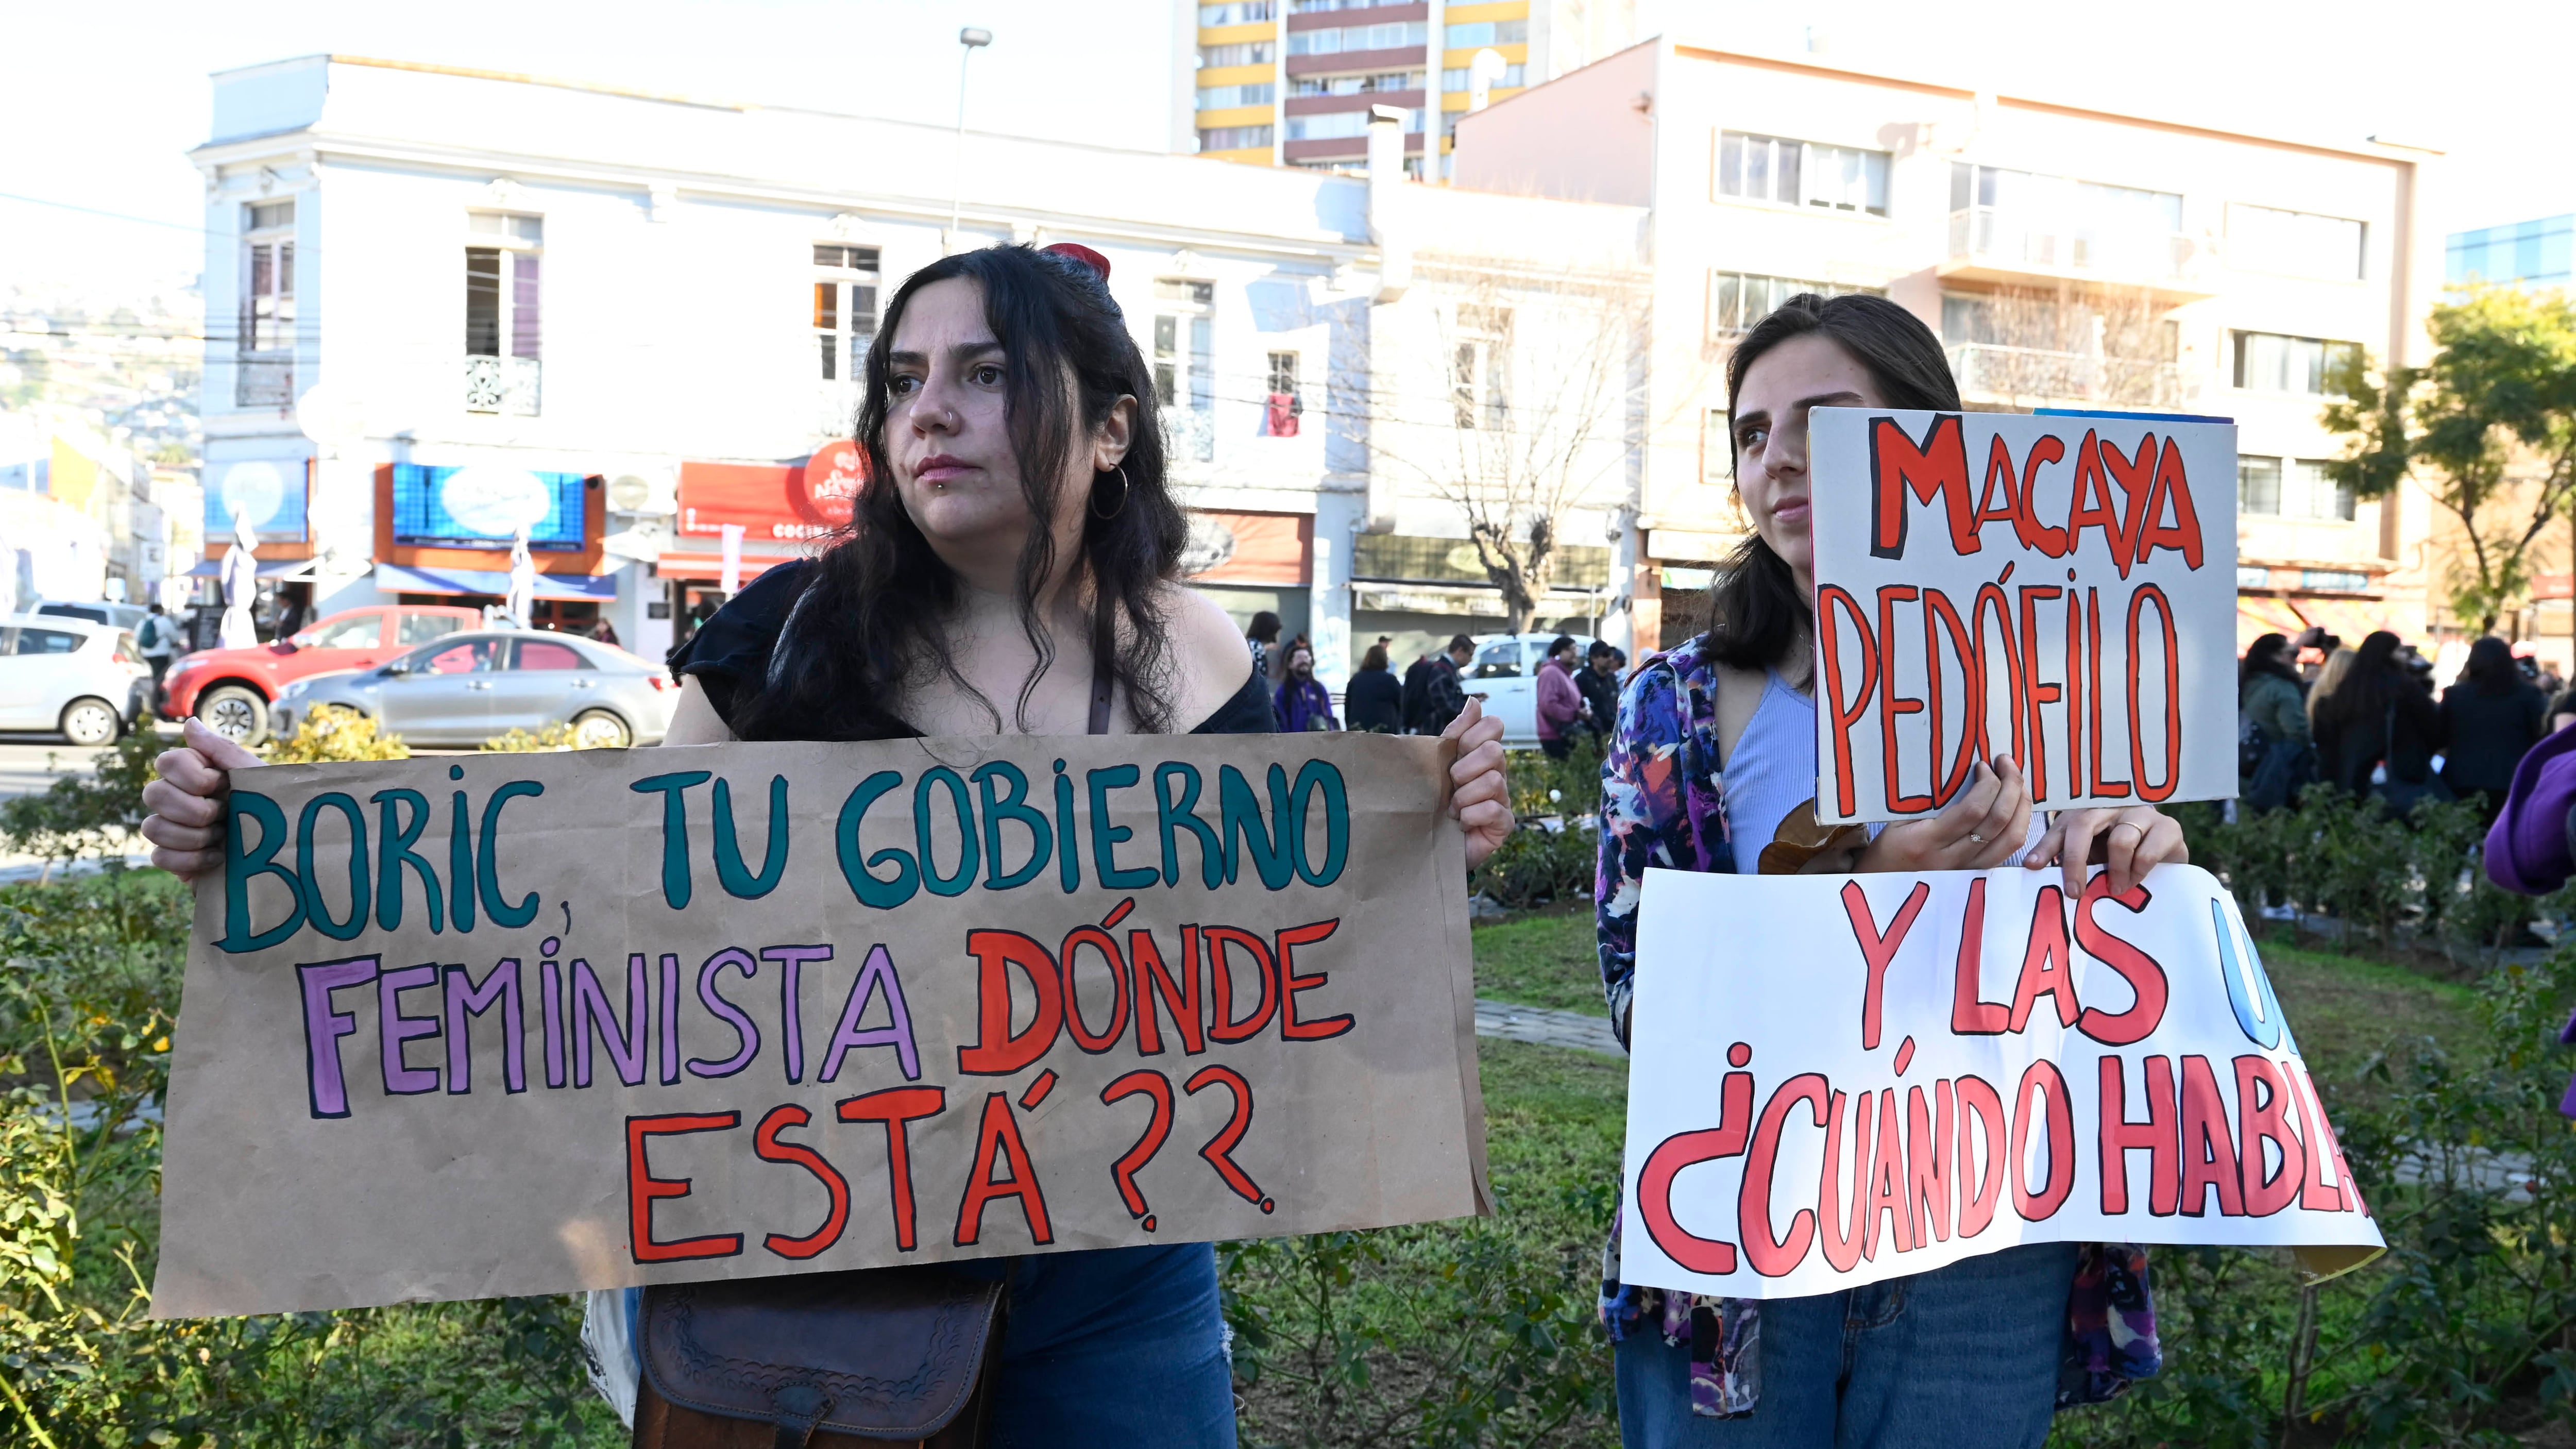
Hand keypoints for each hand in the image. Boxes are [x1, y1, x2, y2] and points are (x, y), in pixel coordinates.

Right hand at [138, 718, 262, 882]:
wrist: (286, 849)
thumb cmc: (273, 806)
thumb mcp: (255, 776)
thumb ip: (223, 750)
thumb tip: (190, 723)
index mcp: (195, 773)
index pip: (166, 762)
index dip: (193, 777)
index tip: (223, 784)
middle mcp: (177, 797)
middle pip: (153, 794)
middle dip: (194, 809)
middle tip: (224, 815)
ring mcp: (172, 828)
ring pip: (152, 827)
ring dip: (193, 836)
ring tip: (223, 839)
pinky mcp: (175, 858)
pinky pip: (159, 857)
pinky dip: (189, 860)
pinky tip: (216, 858)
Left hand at [1441, 697, 1511, 869]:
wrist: (1426, 844)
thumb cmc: (1432, 802)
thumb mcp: (1436, 765)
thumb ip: (1454, 734)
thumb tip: (1473, 701)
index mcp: (1480, 754)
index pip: (1493, 726)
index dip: (1472, 734)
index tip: (1455, 751)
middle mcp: (1497, 773)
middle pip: (1494, 751)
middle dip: (1464, 768)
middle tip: (1451, 785)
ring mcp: (1503, 799)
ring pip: (1493, 781)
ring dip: (1464, 797)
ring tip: (1452, 810)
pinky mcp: (1504, 824)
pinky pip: (1493, 809)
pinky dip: (1471, 815)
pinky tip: (1462, 824)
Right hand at [1854, 755, 2032, 873]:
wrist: (1882, 890)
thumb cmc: (1887, 849)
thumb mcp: (1898, 821)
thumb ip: (1930, 803)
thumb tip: (1964, 773)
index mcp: (1927, 842)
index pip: (1973, 810)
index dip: (1987, 783)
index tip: (1983, 765)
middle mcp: (1952, 860)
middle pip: (1999, 822)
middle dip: (2011, 786)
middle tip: (2005, 763)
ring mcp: (1967, 871)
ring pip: (2012, 839)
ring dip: (2021, 805)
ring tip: (2016, 782)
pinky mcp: (1976, 875)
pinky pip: (2008, 850)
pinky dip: (2018, 824)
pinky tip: (2014, 806)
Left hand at [2026, 804, 2186, 896]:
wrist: (2169, 857)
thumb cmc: (2123, 859)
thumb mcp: (2094, 859)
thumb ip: (2074, 863)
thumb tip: (2040, 876)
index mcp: (2088, 813)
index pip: (2062, 827)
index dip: (2045, 846)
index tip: (2032, 866)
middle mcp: (2112, 807)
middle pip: (2084, 824)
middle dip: (2074, 861)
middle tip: (2074, 892)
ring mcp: (2140, 813)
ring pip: (2120, 840)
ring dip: (2115, 871)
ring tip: (2115, 889)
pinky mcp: (2168, 827)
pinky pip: (2147, 852)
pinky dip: (2137, 872)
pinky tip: (2135, 879)